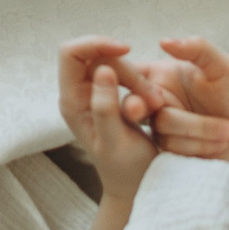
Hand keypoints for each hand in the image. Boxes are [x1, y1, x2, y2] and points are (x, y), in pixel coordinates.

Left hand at [77, 62, 159, 205]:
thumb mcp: (115, 142)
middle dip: (127, 69)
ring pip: (113, 63)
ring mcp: (92, 93)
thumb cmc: (125, 170)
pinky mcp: (108, 95)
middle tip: (153, 97)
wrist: (134, 186)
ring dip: (137, 78)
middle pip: (97, 56)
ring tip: (157, 103)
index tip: (125, 50)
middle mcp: (77, 94)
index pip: (71, 53)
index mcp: (71, 102)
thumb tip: (101, 70)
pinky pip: (123, 74)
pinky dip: (140, 83)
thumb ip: (105, 108)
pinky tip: (154, 102)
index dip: (95, 43)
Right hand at [122, 37, 228, 160]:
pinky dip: (199, 145)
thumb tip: (164, 41)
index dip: (126, 77)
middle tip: (152, 106)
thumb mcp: (225, 65)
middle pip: (137, 104)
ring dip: (198, 130)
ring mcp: (164, 128)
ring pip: (161, 128)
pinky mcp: (174, 152)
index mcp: (164, 75)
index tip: (144, 82)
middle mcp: (159, 101)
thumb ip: (198, 48)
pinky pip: (173, 149)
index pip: (130, 72)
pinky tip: (221, 144)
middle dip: (140, 106)